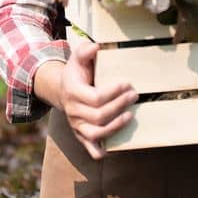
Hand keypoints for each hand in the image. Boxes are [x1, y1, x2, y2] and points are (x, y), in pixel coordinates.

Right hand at [44, 42, 136, 160]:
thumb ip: (85, 50)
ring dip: (115, 126)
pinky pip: (89, 148)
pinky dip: (100, 151)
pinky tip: (113, 148)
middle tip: (134, 95)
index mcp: (72, 92)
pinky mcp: (81, 136)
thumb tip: (97, 46)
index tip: (127, 83)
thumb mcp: (78, 58)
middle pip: (99, 115)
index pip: (95, 97)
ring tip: (130, 115)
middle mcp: (73, 111)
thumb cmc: (76, 73)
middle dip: (119, 105)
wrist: (62, 90)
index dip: (113, 92)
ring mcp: (76, 125)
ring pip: (96, 133)